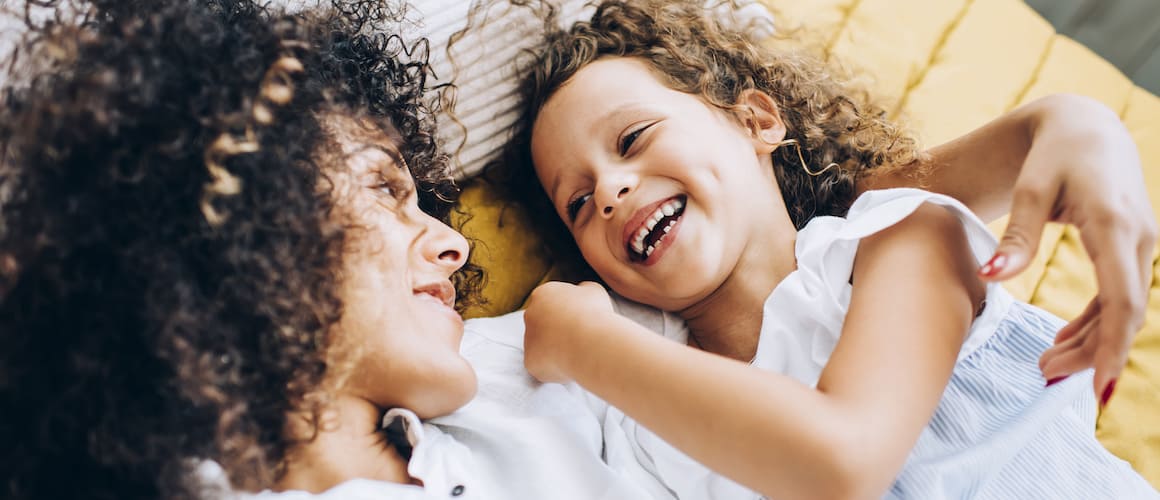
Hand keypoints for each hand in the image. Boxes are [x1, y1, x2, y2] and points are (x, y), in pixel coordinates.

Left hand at [523, 281, 615, 383]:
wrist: (588, 342)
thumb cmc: (594, 314)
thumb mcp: (594, 290)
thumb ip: (582, 290)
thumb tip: (580, 293)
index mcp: (543, 294)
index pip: (550, 302)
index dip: (567, 312)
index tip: (580, 320)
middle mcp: (530, 315)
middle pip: (541, 323)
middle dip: (556, 330)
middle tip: (578, 337)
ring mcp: (527, 339)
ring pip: (541, 346)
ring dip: (555, 349)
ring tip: (577, 352)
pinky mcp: (530, 361)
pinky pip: (543, 365)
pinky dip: (555, 367)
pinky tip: (571, 364)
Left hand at [981, 101, 1156, 403]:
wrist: (1084, 127)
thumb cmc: (1052, 155)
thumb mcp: (1029, 190)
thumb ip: (1015, 237)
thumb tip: (989, 278)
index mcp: (1113, 223)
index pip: (1121, 298)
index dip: (1110, 346)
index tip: (1098, 387)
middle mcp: (1138, 236)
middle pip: (1123, 312)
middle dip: (1090, 352)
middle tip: (1043, 375)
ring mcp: (1141, 243)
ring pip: (1123, 308)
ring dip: (1089, 341)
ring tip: (1046, 367)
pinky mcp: (1133, 247)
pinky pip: (1119, 294)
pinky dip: (1095, 321)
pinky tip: (1064, 340)